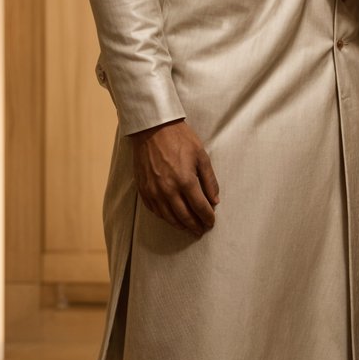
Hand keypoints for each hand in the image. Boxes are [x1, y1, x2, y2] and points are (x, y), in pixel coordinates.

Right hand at [130, 119, 219, 235]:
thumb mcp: (201, 155)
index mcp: (185, 180)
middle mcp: (168, 189)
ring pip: (168, 217)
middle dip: (195, 226)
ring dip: (180, 225)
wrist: (152, 129)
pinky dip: (165, 217)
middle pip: (184, 216)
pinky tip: (171, 218)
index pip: (200, 207)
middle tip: (201, 230)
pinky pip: (155, 210)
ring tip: (188, 228)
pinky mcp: (143, 189)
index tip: (211, 223)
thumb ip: (209, 180)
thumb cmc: (179, 138)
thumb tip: (215, 200)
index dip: (207, 218)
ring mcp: (154, 191)